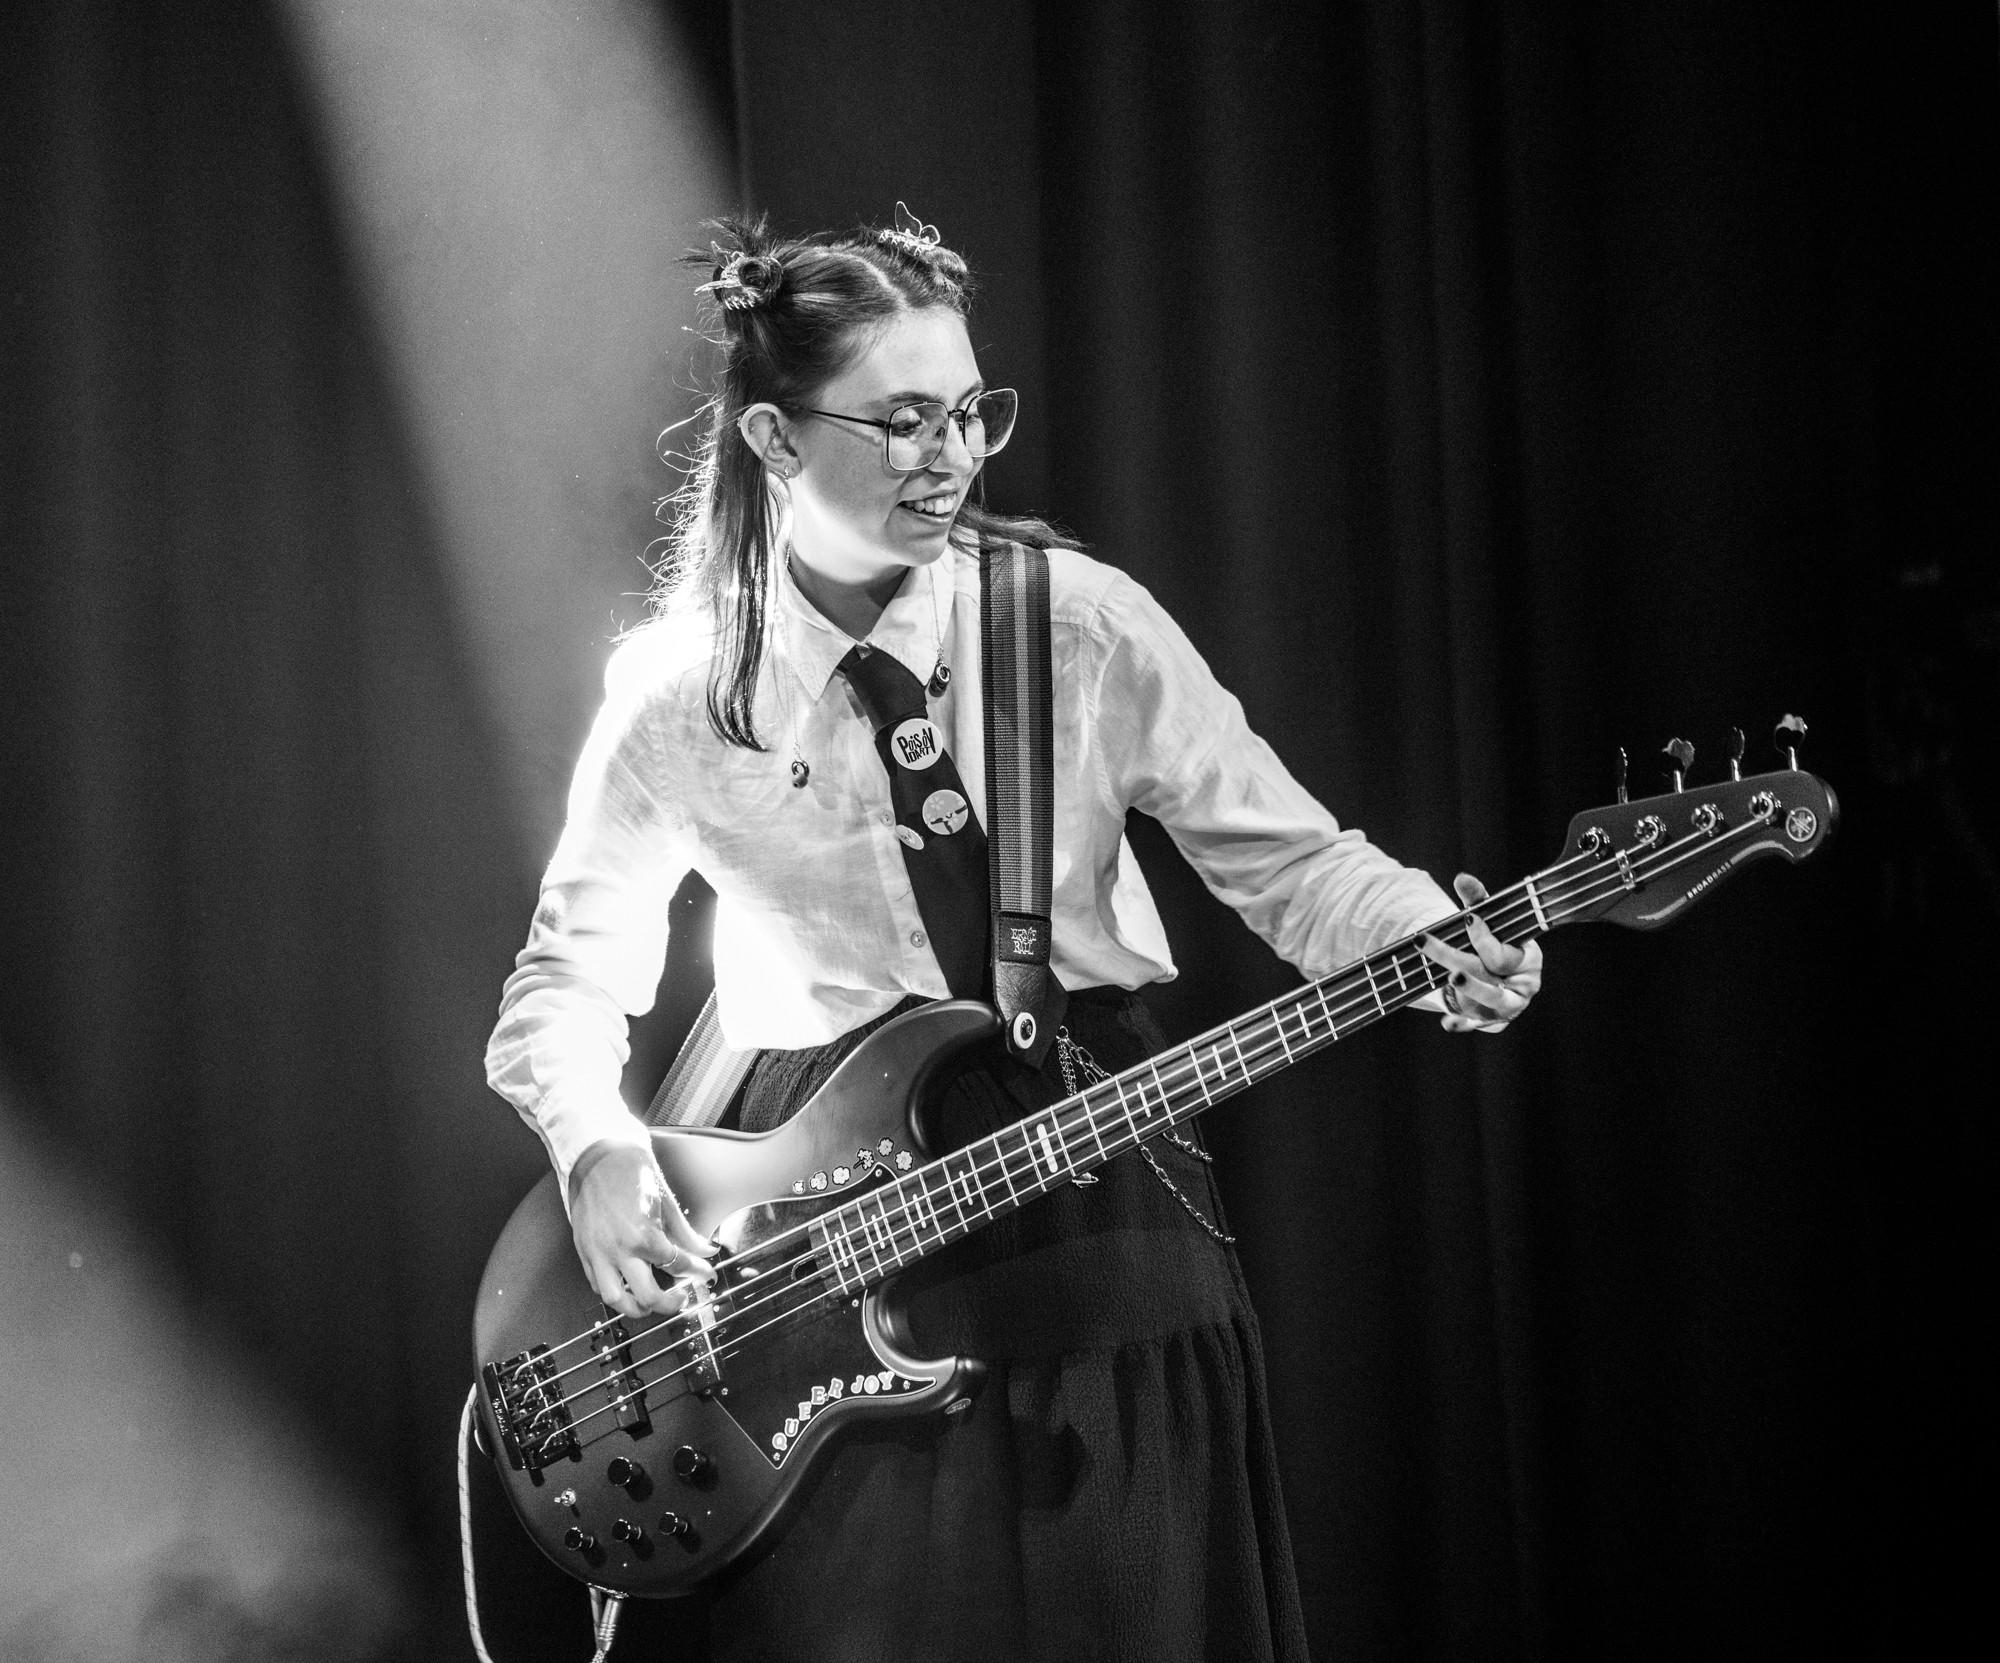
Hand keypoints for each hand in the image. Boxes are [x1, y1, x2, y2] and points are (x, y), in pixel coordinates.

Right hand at [567, 1140, 716, 1318]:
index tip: (705, 1274)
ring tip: (650, 1303)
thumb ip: (686, 1233)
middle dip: (670, 1304)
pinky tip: (627, 1286)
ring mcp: (598, 1253)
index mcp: (643, 1235)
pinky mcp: (584, 1252)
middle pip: (648, 1296)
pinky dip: (614, 1292)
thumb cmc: (630, 1172)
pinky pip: (597, 1285)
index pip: (677, 1266)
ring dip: (636, 1308)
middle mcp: (619, 1250)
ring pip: (616, 1300)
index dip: (697, 1272)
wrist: (597, 1156)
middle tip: (681, 1299)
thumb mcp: (665, 1202)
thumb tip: (705, 1250)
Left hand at [1421, 873, 1543, 1033]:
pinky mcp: (1493, 1021)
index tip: (1467, 918)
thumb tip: (1462, 879)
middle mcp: (1523, 985)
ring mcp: (1508, 1006)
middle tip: (1424, 941)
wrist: (1498, 974)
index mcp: (1529, 958)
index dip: (1484, 936)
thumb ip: (1477, 901)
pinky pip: (1477, 1025)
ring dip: (1470, 991)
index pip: (1504, 951)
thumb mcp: (1488, 920)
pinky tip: (1447, 1022)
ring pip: (1490, 1001)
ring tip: (1450, 979)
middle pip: (1490, 973)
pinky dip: (1463, 1024)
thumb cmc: (1495, 942)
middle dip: (1457, 957)